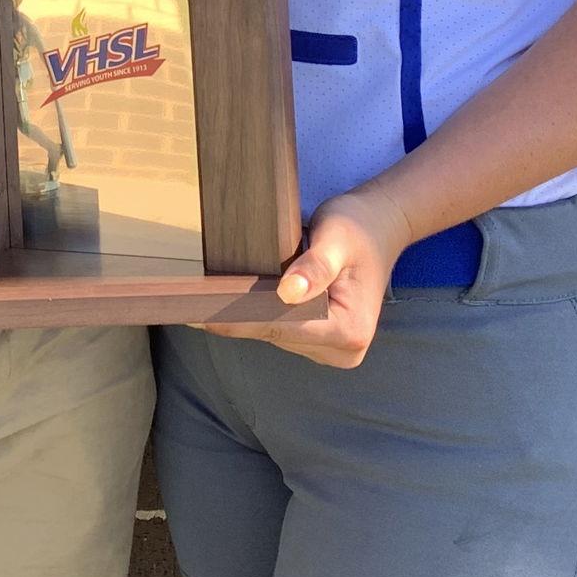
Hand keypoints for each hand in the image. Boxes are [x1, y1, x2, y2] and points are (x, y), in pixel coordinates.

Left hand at [205, 182, 415, 368]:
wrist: (379, 226)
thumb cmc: (358, 225)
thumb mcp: (337, 236)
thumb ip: (315, 266)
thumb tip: (288, 293)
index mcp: (350, 330)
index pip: (283, 327)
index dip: (241, 316)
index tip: (201, 310)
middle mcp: (343, 350)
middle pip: (276, 335)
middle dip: (242, 314)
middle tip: (197, 295)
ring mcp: (332, 350)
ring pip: (274, 335)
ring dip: (250, 314)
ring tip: (219, 291)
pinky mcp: (321, 343)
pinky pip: (281, 330)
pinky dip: (262, 313)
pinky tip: (243, 295)